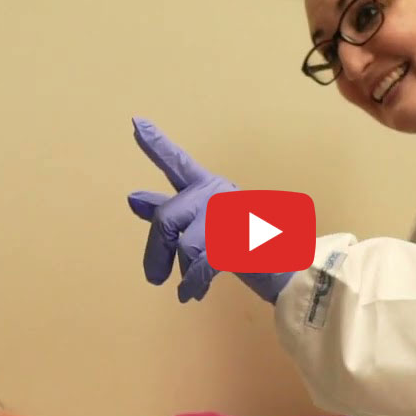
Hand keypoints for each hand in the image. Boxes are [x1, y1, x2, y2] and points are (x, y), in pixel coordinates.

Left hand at [127, 118, 292, 302]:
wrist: (284, 266)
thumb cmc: (241, 244)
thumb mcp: (200, 224)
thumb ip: (168, 210)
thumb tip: (131, 199)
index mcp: (208, 186)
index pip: (178, 164)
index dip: (156, 145)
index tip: (136, 122)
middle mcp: (218, 193)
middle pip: (167, 218)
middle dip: (156, 251)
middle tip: (154, 276)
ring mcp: (231, 213)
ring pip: (185, 245)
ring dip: (184, 271)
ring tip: (190, 284)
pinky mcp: (240, 237)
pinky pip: (202, 264)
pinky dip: (193, 283)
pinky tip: (191, 293)